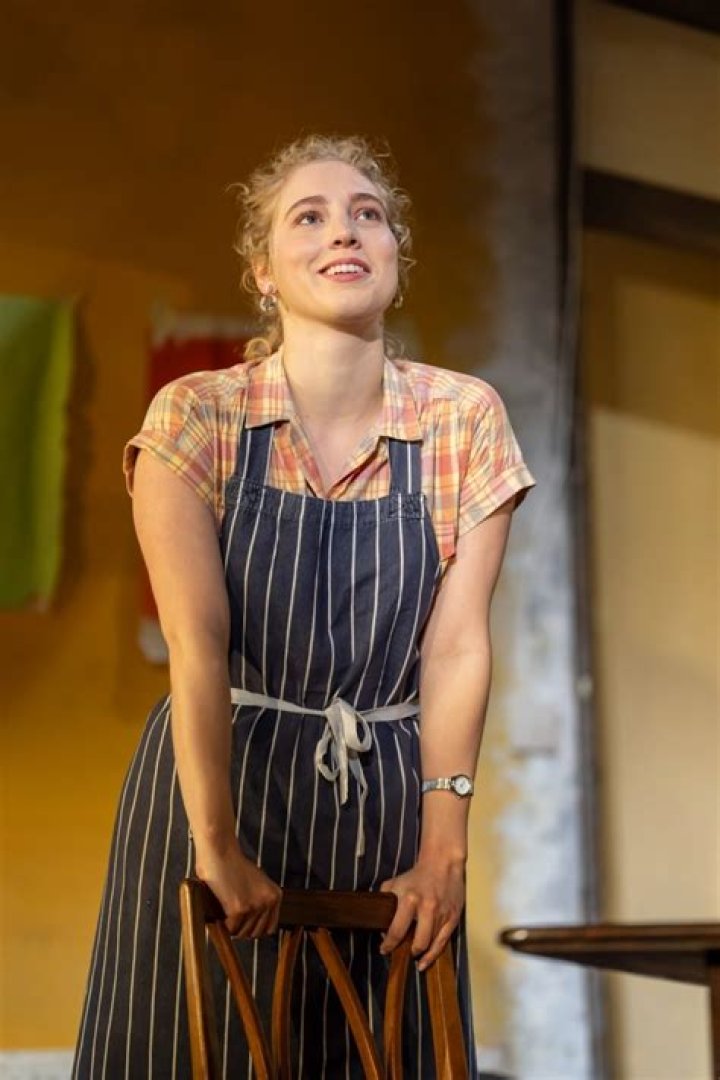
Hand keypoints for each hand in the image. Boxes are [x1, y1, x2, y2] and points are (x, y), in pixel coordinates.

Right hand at [194, 839, 281, 937]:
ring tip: (224, 913)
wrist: (220, 851)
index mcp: (275, 895)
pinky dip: (223, 924)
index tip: (243, 923)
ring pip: (242, 933)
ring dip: (232, 927)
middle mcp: (269, 901)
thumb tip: (253, 927)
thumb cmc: (232, 865)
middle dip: (242, 928)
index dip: (254, 928)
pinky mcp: (239, 908)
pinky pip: (231, 929)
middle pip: (256, 933)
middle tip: (231, 918)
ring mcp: (255, 906)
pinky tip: (220, 912)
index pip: (269, 928)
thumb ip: (259, 900)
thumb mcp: (256, 882)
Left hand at [379, 855, 464, 970]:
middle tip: (402, 952)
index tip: (384, 950)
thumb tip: (381, 923)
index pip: (397, 930)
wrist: (442, 863)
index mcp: (409, 899)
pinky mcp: (453, 918)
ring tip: (414, 957)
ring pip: (430, 944)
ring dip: (421, 953)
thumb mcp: (395, 883)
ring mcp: (442, 915)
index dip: (388, 944)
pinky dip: (433, 954)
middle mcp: (427, 909)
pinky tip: (425, 962)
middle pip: (417, 942)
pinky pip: (443, 942)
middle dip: (408, 951)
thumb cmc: (416, 875)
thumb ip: (386, 901)